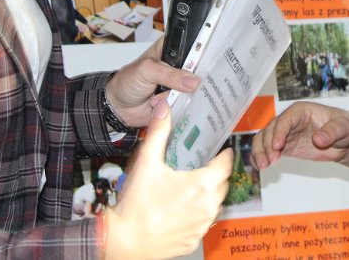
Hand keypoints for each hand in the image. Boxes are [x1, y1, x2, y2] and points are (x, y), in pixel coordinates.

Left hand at [104, 38, 200, 127]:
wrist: (119, 107)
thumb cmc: (128, 81)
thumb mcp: (147, 70)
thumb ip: (169, 74)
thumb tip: (193, 81)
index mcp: (173, 49)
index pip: (194, 45)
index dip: (204, 50)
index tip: (213, 58)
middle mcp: (180, 65)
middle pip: (200, 67)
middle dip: (201, 75)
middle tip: (196, 82)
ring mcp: (182, 84)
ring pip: (198, 87)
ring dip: (192, 93)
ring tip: (176, 96)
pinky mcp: (182, 100)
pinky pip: (192, 102)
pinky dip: (188, 105)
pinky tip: (180, 105)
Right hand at [105, 99, 231, 259]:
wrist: (123, 241)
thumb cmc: (135, 205)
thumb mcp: (146, 163)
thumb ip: (158, 132)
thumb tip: (163, 107)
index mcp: (201, 185)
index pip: (225, 164)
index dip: (223, 154)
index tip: (219, 150)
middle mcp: (208, 207)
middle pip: (223, 183)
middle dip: (215, 173)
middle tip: (201, 166)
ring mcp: (202, 226)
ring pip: (215, 204)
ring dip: (208, 194)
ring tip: (190, 186)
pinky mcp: (195, 239)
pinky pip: (204, 222)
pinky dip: (198, 213)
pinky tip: (181, 208)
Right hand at [251, 101, 348, 169]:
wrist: (346, 139)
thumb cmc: (346, 126)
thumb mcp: (343, 127)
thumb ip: (331, 132)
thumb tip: (318, 139)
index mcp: (301, 110)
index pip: (285, 120)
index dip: (279, 132)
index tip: (277, 147)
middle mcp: (289, 120)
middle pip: (270, 130)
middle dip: (266, 145)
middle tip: (269, 162)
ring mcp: (285, 134)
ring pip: (264, 139)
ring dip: (259, 152)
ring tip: (263, 167)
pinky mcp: (285, 147)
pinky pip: (267, 150)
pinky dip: (260, 157)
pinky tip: (259, 168)